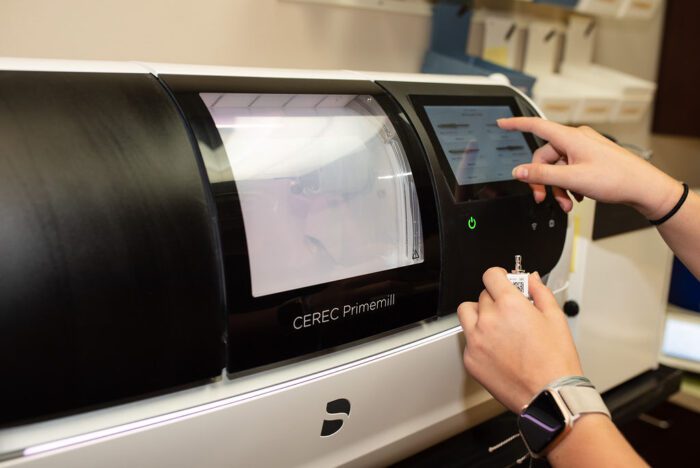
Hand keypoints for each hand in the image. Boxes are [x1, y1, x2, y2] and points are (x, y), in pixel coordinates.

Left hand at [457, 268, 582, 412]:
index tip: (502, 280)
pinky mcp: (470, 359)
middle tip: (510, 312)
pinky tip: (497, 349)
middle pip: (483, 295)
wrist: (549, 396)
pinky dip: (479, 340)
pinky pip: (468, 339)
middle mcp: (488, 320)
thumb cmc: (555, 362)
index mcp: (509, 305)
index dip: (499, 276)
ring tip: (497, 326)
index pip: (491, 275)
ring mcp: (476, 340)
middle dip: (496, 299)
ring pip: (467, 313)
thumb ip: (540, 292)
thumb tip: (532, 279)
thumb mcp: (555, 319)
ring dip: (479, 314)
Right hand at [498, 117, 681, 219]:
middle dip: (543, 180)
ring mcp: (584, 149)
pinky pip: (570, 169)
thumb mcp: (573, 179)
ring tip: (567, 203)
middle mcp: (576, 140)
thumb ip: (542, 174)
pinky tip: (577, 196)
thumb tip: (519, 171)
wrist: (644, 187)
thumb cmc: (617, 179)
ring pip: (558, 167)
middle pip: (545, 157)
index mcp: (570, 138)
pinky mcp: (591, 158)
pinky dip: (569, 184)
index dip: (516, 124)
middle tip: (544, 198)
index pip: (536, 126)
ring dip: (557, 187)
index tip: (502, 122)